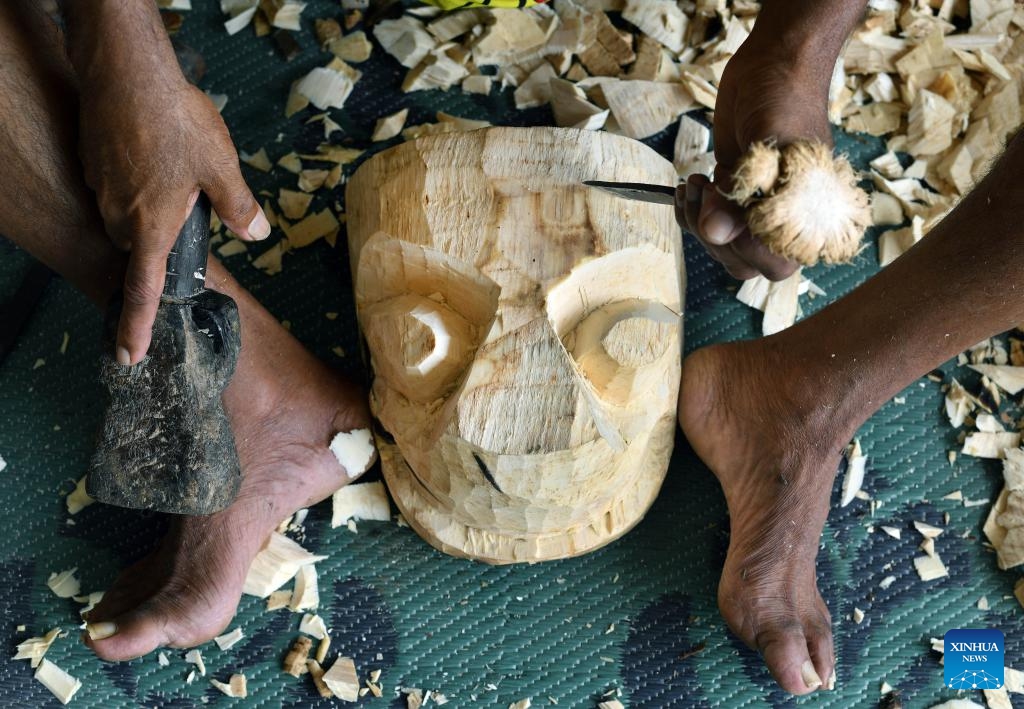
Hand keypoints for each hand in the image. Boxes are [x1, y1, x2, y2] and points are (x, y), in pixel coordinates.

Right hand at [78, 72, 268, 364]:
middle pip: (138, 246)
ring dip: (148, 205)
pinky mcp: (92, 164)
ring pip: (126, 215)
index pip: (143, 291)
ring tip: (172, 169)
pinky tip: (152, 151)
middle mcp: (120, 215)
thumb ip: (239, 208)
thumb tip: (258, 236)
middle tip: (185, 206)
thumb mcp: (222, 169)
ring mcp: (102, 189)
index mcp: (153, 227)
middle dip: (158, 239)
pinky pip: (114, 187)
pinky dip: (134, 180)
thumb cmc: (177, 123)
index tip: (128, 356)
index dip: (135, 328)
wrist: (129, 73)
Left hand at [675, 29, 835, 280]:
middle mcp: (785, 222)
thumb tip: (716, 233)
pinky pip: (707, 228)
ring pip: (720, 249)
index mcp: (811, 217)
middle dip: (713, 235)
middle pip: (742, 264)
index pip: (773, 264)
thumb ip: (746, 190)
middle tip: (706, 191)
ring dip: (696, 224)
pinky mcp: (733, 198)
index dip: (743, 244)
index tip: (728, 206)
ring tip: (695, 184)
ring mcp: (755, 211)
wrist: (774, 67)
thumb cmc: (786, 100)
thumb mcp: (771, 143)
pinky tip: (688, 187)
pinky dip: (689, 213)